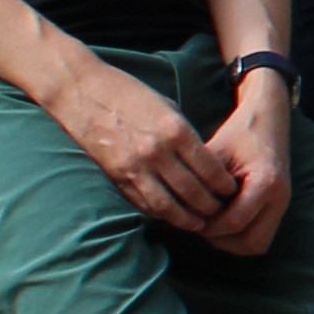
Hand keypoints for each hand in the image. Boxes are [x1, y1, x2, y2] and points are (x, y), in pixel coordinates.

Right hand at [44, 49, 252, 237]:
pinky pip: (143, 203)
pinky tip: (171, 216)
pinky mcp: (116, 176)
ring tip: (199, 224)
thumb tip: (203, 160)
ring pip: (168, 206)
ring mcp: (134, 167)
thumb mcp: (167, 106)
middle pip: (193, 192)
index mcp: (175, 130)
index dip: (224, 185)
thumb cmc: (128, 93)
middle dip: (211, 206)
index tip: (231, 191)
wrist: (81, 90)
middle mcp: (157, 152)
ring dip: (187, 219)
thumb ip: (185, 134)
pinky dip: (160, 214)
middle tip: (221, 212)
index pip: (210, 169)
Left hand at [193, 70, 297, 257]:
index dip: (207, 226)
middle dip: (220, 240)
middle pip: (249, 244)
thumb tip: (179, 209)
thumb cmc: (240, 132)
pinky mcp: (278, 208)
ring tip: (209, 224)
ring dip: (230, 242)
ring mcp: (283, 205)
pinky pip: (259, 237)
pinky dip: (239, 236)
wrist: (268, 119)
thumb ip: (201, 182)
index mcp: (266, 181)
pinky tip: (221, 221)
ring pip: (256, 245)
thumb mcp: (216, 152)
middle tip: (199, 224)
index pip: (234, 222)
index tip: (190, 216)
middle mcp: (280, 198)